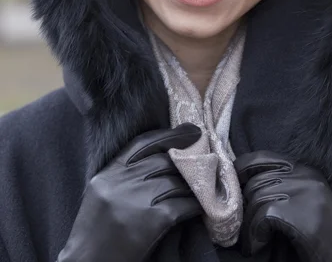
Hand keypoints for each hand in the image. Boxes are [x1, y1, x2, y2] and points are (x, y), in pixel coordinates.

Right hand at [57, 123, 202, 261]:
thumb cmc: (95, 233)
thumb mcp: (101, 195)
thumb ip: (123, 176)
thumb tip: (160, 160)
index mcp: (107, 174)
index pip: (142, 143)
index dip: (169, 135)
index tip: (190, 131)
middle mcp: (120, 183)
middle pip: (162, 161)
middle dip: (185, 161)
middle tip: (203, 161)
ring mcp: (135, 201)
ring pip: (174, 182)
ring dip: (192, 185)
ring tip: (203, 187)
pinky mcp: (150, 221)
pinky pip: (181, 205)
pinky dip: (194, 205)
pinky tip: (201, 207)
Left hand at [234, 151, 331, 261]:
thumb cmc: (321, 234)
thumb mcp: (305, 200)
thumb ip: (282, 186)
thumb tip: (243, 184)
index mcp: (305, 169)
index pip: (262, 157)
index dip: (242, 169)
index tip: (232, 184)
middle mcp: (304, 175)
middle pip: (257, 182)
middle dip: (244, 206)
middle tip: (241, 226)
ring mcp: (302, 192)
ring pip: (257, 200)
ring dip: (248, 225)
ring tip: (251, 242)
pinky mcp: (298, 212)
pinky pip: (262, 217)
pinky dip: (254, 234)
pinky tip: (257, 246)